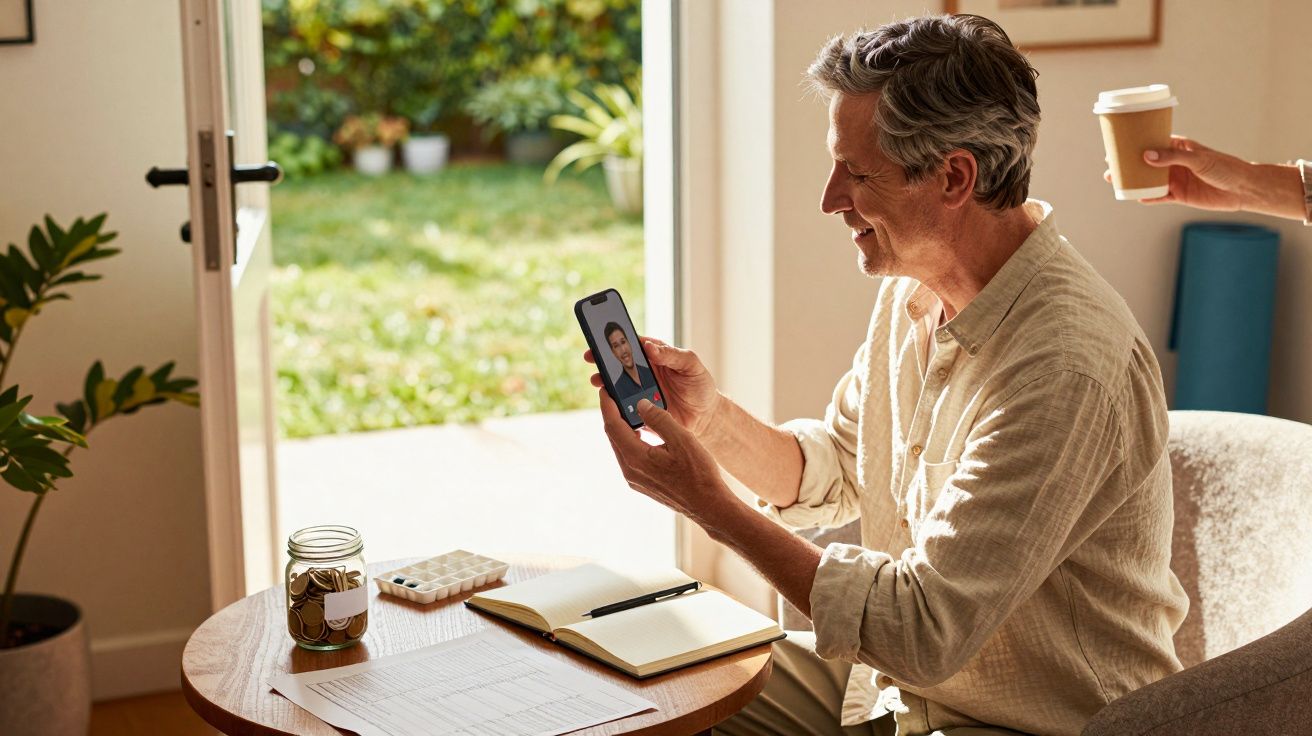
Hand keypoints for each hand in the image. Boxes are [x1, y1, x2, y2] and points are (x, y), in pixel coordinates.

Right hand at [584, 337, 721, 436]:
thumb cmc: (699, 385)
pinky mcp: (639, 410)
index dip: (616, 339)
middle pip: (618, 363)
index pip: (631, 343)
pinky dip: (614, 404)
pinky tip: (610, 403)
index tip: (603, 337)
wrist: (706, 417)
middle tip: (592, 357)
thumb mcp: (691, 364)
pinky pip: (622, 406)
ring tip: (598, 381)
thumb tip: (650, 347)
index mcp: (654, 356)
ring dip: (605, 382)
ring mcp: (639, 391)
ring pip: (616, 384)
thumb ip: (672, 354)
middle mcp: (643, 372)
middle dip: (603, 359)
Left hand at [598, 391, 731, 523]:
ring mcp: (636, 480)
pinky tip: (644, 433)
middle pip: (614, 437)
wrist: (709, 505)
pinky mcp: (644, 484)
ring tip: (631, 411)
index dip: (607, 406)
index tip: (605, 390)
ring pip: (622, 448)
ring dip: (624, 428)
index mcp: (636, 458)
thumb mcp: (681, 439)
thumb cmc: (699, 473)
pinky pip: (631, 457)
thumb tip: (640, 405)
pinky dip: (633, 441)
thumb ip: (659, 419)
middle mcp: (630, 471)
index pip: (613, 426)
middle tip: (617, 396)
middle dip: (614, 415)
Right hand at [1102, 135, 1249, 210]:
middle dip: (1128, 164)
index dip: (1136, 143)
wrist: (1243, 189)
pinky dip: (1146, 197)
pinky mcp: (1179, 196)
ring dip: (1133, 181)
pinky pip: (1158, 196)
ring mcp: (1176, 179)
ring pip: (1149, 180)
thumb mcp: (1199, 159)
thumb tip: (1146, 156)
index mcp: (1179, 148)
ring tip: (1115, 181)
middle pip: (1146, 162)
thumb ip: (1172, 157)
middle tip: (1110, 165)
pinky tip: (1135, 196)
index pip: (1153, 142)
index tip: (1118, 144)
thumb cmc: (1225, 167)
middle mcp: (1175, 163)